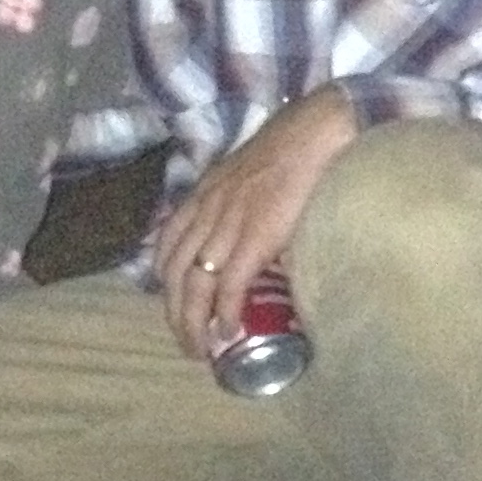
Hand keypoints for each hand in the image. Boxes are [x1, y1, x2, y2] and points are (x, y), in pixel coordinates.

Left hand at [150, 89, 359, 357]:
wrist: (316, 131)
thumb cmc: (292, 147)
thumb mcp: (248, 172)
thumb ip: (239, 201)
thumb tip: (253, 236)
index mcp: (204, 195)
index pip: (168, 245)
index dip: (166, 282)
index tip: (176, 305)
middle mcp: (207, 211)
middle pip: (174, 273)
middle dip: (175, 313)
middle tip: (187, 342)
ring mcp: (228, 224)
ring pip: (195, 284)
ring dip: (193, 322)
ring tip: (202, 349)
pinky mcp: (255, 237)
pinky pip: (230, 285)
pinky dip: (226, 313)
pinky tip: (229, 331)